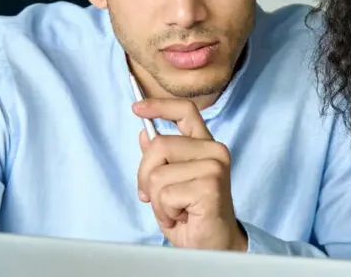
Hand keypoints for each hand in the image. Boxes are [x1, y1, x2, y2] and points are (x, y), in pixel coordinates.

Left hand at [133, 98, 247, 251]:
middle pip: (159, 144)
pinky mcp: (210, 185)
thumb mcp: (169, 184)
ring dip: (158, 200)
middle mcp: (214, 151)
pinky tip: (181, 217)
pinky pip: (166, 194)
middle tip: (156, 198)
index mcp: (204, 146)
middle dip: (145, 176)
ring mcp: (214, 166)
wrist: (214, 245)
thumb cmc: (193, 215)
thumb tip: (144, 134)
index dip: (159, 106)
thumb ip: (161, 159)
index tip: (136, 108)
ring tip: (175, 211)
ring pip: (158, 173)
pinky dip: (165, 211)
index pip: (185, 112)